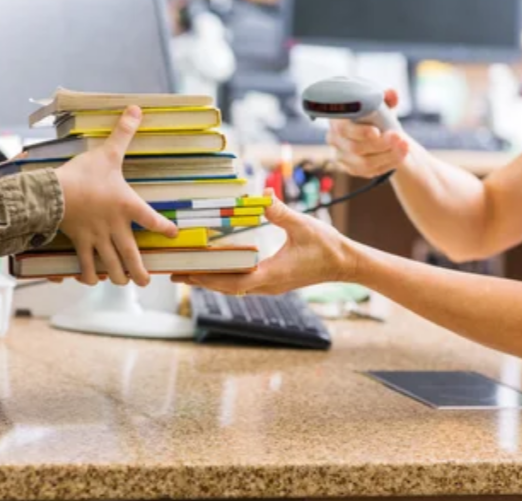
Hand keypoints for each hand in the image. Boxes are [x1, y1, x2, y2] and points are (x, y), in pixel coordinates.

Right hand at [55, 106, 177, 286]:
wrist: (53, 193)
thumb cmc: (82, 173)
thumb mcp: (106, 153)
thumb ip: (123, 134)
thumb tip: (136, 109)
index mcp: (127, 206)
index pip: (153, 220)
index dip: (165, 228)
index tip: (173, 233)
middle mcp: (116, 227)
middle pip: (132, 257)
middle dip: (141, 273)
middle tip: (146, 282)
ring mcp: (97, 239)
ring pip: (112, 267)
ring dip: (118, 278)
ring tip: (122, 282)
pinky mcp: (79, 244)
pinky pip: (84, 267)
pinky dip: (87, 276)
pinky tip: (91, 280)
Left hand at [172, 199, 357, 294]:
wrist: (346, 264)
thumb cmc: (327, 246)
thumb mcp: (302, 225)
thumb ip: (280, 211)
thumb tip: (262, 194)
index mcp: (270, 275)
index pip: (231, 280)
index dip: (207, 277)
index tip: (186, 273)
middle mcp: (267, 285)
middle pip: (226, 287)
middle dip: (200, 281)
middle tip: (175, 274)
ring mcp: (270, 286)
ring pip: (233, 287)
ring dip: (211, 280)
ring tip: (189, 273)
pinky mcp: (274, 282)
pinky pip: (243, 283)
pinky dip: (226, 278)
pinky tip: (217, 269)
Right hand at [326, 89, 410, 177]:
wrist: (377, 131)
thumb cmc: (374, 114)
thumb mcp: (380, 104)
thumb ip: (386, 98)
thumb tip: (392, 93)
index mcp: (336, 119)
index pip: (343, 129)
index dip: (359, 132)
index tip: (377, 131)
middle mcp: (334, 139)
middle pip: (355, 148)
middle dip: (380, 144)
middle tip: (399, 137)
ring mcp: (341, 156)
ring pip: (364, 163)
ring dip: (387, 156)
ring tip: (405, 147)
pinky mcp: (351, 169)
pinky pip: (369, 172)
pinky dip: (387, 164)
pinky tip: (400, 156)